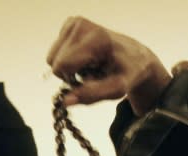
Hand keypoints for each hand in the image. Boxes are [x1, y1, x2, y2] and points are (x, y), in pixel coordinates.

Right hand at [47, 16, 171, 114]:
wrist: (135, 55)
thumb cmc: (127, 72)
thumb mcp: (117, 88)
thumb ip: (91, 95)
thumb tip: (65, 101)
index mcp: (96, 39)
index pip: (63, 65)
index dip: (72, 79)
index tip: (92, 79)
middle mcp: (82, 25)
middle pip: (54, 61)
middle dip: (70, 73)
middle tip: (93, 73)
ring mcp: (74, 22)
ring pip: (52, 56)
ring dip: (71, 67)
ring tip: (92, 65)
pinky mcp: (70, 24)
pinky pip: (57, 50)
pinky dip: (71, 58)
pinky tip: (88, 58)